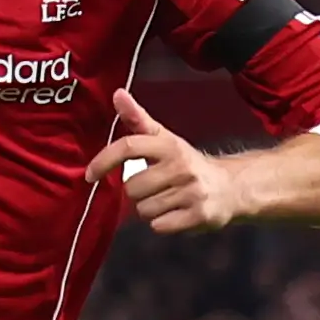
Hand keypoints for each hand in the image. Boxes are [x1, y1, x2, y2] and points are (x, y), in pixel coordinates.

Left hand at [83, 88, 239, 233]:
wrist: (230, 187)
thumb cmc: (186, 163)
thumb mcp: (164, 139)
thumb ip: (138, 119)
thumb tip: (117, 93)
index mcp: (169, 145)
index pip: (128, 147)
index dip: (104, 160)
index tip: (89, 175)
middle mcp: (181, 166)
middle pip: (132, 187)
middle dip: (137, 192)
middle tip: (154, 187)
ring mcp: (191, 191)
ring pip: (144, 209)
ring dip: (149, 209)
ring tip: (166, 200)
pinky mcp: (199, 215)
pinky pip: (159, 226)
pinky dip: (162, 223)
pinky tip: (174, 213)